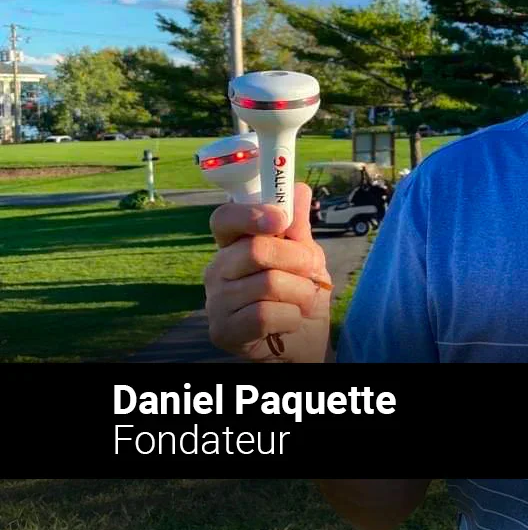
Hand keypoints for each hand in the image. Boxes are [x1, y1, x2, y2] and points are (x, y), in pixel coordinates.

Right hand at [205, 182, 332, 362]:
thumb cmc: (299, 294)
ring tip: (302, 301)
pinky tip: (289, 321)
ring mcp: (215, 302)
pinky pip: (264, 315)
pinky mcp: (222, 331)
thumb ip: (297, 226)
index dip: (251, 214)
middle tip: (310, 270)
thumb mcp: (305, 256)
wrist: (305, 341)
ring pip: (267, 284)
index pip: (224, 218)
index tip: (281, 220)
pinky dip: (291, 317)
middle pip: (255, 250)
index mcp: (232, 246)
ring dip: (300, 293)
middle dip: (297, 260)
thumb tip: (298, 188)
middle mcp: (217, 270)